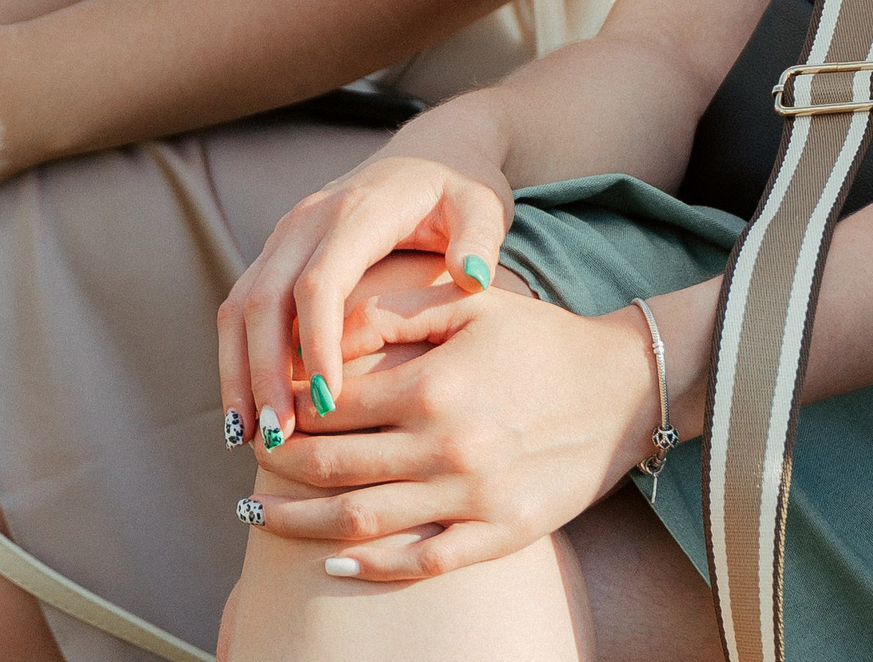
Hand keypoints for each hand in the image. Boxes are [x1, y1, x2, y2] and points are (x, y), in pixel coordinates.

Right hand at [220, 143, 513, 447]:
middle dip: (262, 372)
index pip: (319, 282)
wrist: (430, 154)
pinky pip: (242, 307)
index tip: (327, 404)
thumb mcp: (481, 204)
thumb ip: (479, 238)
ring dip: (238, 372)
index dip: (318, 345)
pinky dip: (238, 358)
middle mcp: (308, 219)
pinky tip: (249, 411)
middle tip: (276, 440)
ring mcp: (285, 234)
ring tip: (246, 438)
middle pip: (262, 298)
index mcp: (357, 211)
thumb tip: (472, 276)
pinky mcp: (277, 253)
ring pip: (239, 305)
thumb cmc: (459, 190)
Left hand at [249, 274, 658, 581]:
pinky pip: (417, 563)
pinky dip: (367, 568)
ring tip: (259, 513)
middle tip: (248, 459)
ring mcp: (472, 499)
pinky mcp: (498, 536)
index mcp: (437, 385)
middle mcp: (448, 447)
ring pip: (361, 523)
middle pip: (336, 467)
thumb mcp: (476, 304)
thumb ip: (401, 311)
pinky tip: (331, 563)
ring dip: (300, 522)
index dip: (291, 404)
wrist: (624, 390)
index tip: (266, 404)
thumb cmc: (543, 338)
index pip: (336, 402)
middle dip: (281, 466)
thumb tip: (331, 326)